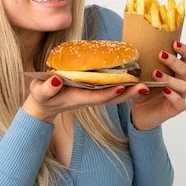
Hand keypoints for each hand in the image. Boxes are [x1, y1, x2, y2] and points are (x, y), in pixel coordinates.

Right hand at [23, 75, 147, 123]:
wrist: (42, 105)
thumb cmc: (40, 97)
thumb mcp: (40, 92)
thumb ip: (47, 88)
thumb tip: (56, 80)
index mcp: (76, 98)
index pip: (96, 96)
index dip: (110, 92)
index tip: (122, 85)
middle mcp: (88, 98)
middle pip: (111, 98)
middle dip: (128, 94)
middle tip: (145, 87)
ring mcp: (91, 97)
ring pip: (114, 95)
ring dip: (129, 91)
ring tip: (146, 84)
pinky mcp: (92, 92)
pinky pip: (111, 90)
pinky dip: (123, 86)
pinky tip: (134, 80)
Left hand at [130, 41, 185, 130]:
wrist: (140, 112)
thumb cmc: (143, 90)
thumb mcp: (140, 74)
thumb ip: (141, 63)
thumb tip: (129, 47)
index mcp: (175, 71)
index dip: (184, 50)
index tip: (174, 42)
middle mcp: (180, 82)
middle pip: (185, 68)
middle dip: (174, 60)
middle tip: (160, 55)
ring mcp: (180, 95)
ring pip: (183, 85)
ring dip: (170, 78)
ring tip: (155, 73)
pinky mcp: (176, 108)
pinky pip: (181, 103)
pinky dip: (173, 96)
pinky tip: (165, 90)